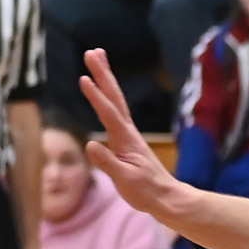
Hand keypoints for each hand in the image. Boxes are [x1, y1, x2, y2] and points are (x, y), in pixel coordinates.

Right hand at [76, 49, 187, 222]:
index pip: (108, 113)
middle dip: (103, 73)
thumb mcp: (124, 180)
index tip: (83, 78)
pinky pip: (114, 110)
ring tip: (97, 59)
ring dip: (106, 79)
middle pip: (114, 96)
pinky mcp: (127, 139)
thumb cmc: (145, 191)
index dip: (96, 96)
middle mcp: (127, 131)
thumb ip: (107, 162)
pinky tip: (103, 92)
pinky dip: (107, 96)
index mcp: (125, 139)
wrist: (165, 197)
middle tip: (91, 52)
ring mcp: (128, 133)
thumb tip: (90, 144)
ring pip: (115, 100)